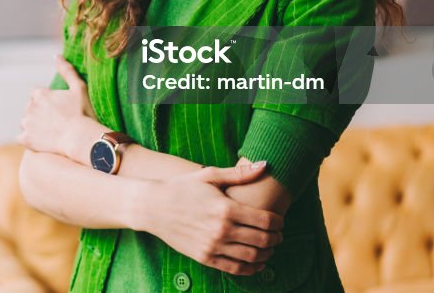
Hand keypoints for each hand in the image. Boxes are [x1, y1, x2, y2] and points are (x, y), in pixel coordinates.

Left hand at [17, 56, 99, 159]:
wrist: (81, 138)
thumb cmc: (82, 112)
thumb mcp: (78, 88)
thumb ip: (67, 70)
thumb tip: (56, 55)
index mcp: (39, 94)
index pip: (37, 94)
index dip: (48, 101)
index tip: (59, 108)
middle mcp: (29, 107)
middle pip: (31, 108)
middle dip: (40, 112)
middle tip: (57, 120)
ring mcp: (26, 124)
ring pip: (26, 122)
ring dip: (34, 125)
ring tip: (50, 131)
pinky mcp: (26, 140)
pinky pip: (22, 138)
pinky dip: (29, 139)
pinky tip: (41, 140)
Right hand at [139, 162, 283, 275]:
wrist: (153, 207)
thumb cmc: (182, 187)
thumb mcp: (209, 175)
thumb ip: (239, 174)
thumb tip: (265, 165)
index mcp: (226, 208)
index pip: (265, 220)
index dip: (278, 222)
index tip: (280, 220)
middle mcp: (222, 229)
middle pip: (263, 240)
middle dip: (276, 238)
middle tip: (278, 235)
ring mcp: (213, 246)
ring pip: (252, 257)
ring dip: (267, 254)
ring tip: (269, 248)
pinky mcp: (205, 257)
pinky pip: (235, 269)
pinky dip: (251, 268)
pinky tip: (256, 263)